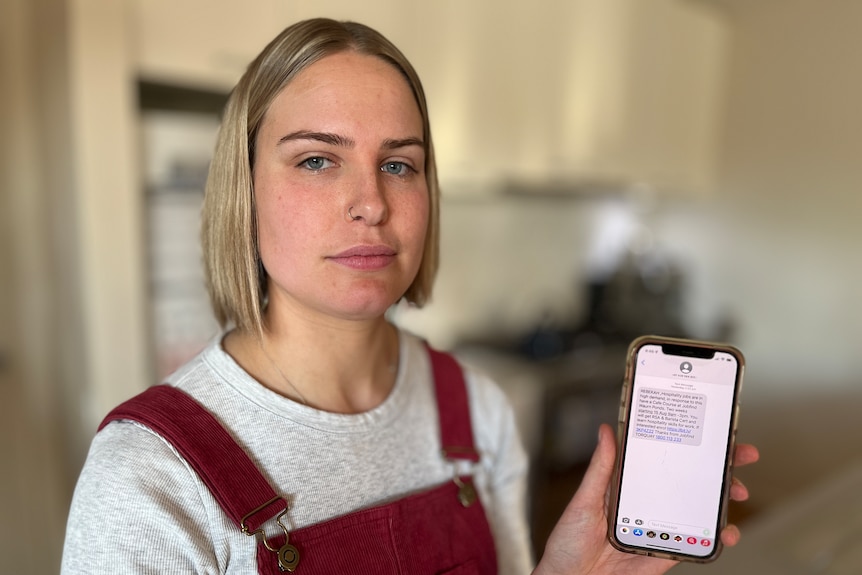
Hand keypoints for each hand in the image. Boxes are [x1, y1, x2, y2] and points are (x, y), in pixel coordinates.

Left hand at [533, 424, 758, 574]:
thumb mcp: (583, 501)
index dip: (687, 447)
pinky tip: (726, 532)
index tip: (710, 433)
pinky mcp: (665, 553)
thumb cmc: (567, 543)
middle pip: (688, 483)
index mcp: (627, 487)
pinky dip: (715, 539)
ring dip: (721, 502)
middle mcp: (646, 506)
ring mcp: (658, 529)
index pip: (662, 461)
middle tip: (740, 458)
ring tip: (737, 493)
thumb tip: (607, 433)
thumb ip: (600, 470)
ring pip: (698, 512)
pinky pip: (695, 544)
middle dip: (718, 470)